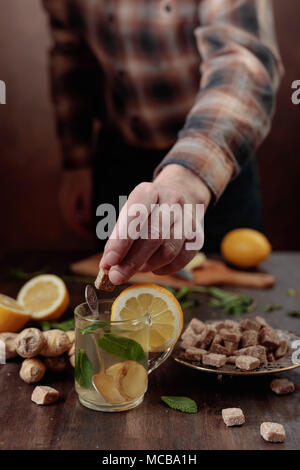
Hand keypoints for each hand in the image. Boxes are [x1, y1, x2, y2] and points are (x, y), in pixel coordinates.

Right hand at [59, 168, 92, 235]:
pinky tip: (88, 212)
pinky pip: (73, 208)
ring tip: (92, 223)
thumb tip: (88, 222)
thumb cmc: (84, 177)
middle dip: (82, 227)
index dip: (82, 231)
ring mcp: (64, 198)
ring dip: (81, 220)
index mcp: (67, 204)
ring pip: (72, 214)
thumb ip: (87, 208)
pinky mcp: (67, 194)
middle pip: (72, 220)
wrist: (77, 159)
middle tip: (93, 230)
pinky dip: (80, 212)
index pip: (73, 224)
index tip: (92, 234)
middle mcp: (63, 202)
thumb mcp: (88, 193)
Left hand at [100, 164, 210, 283]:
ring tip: (136, 268)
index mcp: (149, 191)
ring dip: (147, 265)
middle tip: (116, 277)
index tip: (109, 261)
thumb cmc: (147, 211)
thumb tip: (108, 266)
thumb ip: (117, 237)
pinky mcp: (198, 235)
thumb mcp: (129, 213)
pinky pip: (180, 260)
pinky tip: (153, 268)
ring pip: (168, 251)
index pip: (135, 216)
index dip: (121, 241)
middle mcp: (172, 201)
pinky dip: (164, 269)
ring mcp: (188, 218)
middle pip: (153, 236)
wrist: (180, 196)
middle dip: (132, 261)